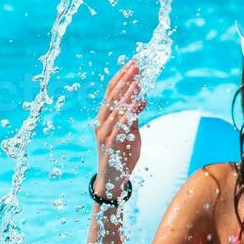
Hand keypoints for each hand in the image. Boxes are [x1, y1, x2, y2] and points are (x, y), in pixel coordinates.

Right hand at [94, 60, 144, 197]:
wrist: (113, 179)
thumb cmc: (122, 154)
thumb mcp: (131, 132)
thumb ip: (133, 116)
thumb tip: (141, 99)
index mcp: (105, 117)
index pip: (112, 92)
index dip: (123, 77)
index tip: (134, 63)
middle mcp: (101, 122)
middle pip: (112, 96)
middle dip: (125, 80)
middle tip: (136, 66)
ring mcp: (104, 133)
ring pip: (114, 109)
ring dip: (126, 95)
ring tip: (137, 82)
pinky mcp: (110, 144)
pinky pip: (119, 127)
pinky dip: (127, 115)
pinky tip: (136, 106)